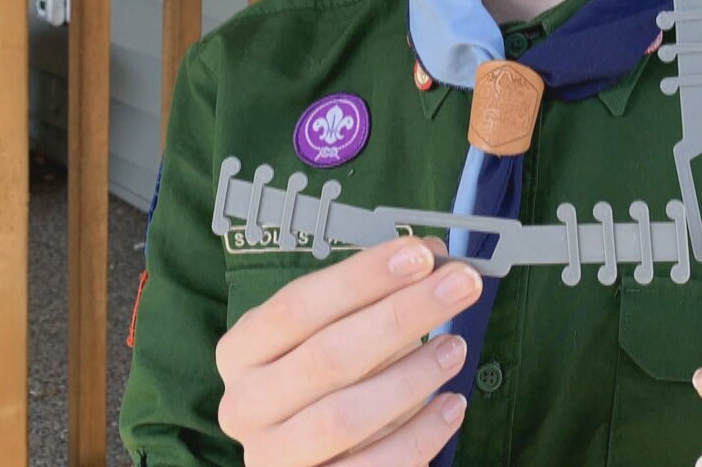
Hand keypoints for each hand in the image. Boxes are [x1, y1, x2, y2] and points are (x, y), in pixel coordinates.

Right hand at [215, 235, 483, 465]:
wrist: (312, 459)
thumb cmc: (327, 384)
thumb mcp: (336, 335)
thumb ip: (374, 299)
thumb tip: (432, 257)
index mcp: (241, 352)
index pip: (296, 306)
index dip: (361, 278)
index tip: (421, 255)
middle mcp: (245, 405)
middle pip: (326, 356)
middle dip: (402, 315)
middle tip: (460, 286)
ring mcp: (272, 457)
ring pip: (343, 417)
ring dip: (411, 378)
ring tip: (456, 348)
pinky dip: (420, 434)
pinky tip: (452, 405)